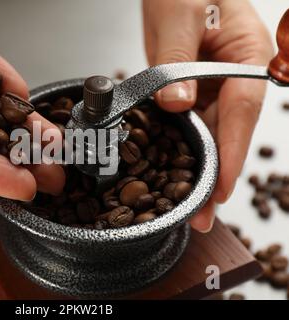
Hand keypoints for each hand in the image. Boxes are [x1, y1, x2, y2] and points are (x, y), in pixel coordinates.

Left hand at [143, 0, 273, 231]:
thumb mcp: (178, 18)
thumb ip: (176, 63)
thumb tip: (176, 106)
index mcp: (247, 55)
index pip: (242, 110)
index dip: (230, 153)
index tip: (218, 189)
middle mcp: (236, 76)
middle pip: (229, 132)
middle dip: (215, 176)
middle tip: (200, 216)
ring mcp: (215, 85)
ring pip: (212, 134)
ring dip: (200, 169)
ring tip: (188, 206)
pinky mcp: (194, 91)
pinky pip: (193, 124)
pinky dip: (186, 149)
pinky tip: (176, 173)